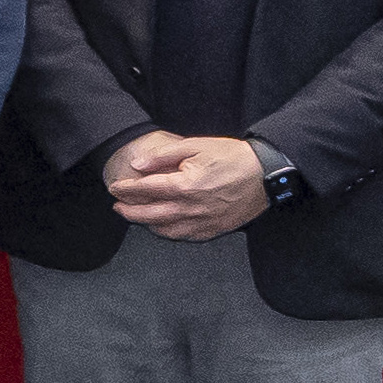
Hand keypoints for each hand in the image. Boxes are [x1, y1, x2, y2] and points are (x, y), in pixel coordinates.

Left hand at [102, 130, 271, 239]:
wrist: (267, 174)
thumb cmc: (234, 157)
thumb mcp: (196, 145)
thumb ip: (163, 155)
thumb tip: (138, 165)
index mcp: (185, 186)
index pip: (145, 190)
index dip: (125, 189)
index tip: (115, 187)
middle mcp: (191, 208)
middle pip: (148, 215)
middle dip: (128, 211)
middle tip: (117, 206)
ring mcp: (202, 222)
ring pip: (163, 230)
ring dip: (145, 224)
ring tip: (135, 216)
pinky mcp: (213, 230)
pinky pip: (182, 237)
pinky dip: (167, 232)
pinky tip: (160, 226)